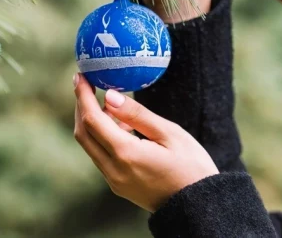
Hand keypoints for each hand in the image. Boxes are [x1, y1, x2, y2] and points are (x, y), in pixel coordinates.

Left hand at [73, 73, 217, 211]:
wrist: (200, 206)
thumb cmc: (192, 167)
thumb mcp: (169, 133)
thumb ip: (136, 114)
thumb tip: (109, 95)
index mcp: (126, 155)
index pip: (92, 120)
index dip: (83, 95)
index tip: (81, 75)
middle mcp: (114, 170)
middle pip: (83, 133)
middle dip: (81, 107)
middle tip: (86, 83)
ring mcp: (114, 181)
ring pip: (90, 146)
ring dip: (92, 122)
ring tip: (111, 104)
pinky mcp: (118, 185)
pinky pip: (101, 156)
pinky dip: (103, 137)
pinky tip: (121, 126)